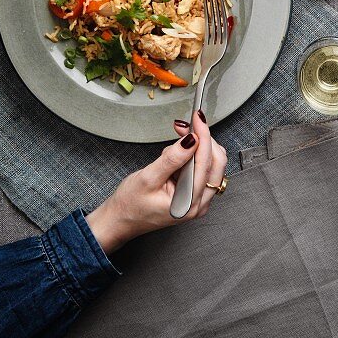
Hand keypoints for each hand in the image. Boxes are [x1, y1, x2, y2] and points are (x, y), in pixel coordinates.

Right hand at [86, 111, 226, 253]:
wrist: (121, 219)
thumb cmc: (131, 204)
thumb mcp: (148, 178)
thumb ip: (171, 159)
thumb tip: (191, 141)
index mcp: (189, 203)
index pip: (206, 162)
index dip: (203, 136)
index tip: (197, 119)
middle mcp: (199, 204)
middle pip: (216, 162)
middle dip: (203, 140)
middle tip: (186, 126)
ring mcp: (199, 200)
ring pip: (212, 164)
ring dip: (198, 147)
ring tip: (174, 146)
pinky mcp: (195, 194)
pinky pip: (203, 169)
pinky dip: (194, 155)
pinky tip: (177, 154)